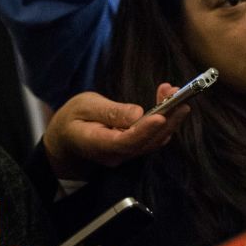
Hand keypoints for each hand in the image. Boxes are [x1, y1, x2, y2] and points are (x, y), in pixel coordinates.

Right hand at [43, 85, 188, 178]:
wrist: (68, 138)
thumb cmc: (74, 119)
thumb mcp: (84, 107)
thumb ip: (110, 112)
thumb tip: (137, 114)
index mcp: (96, 144)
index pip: (124, 142)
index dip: (145, 130)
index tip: (161, 116)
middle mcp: (115, 155)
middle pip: (146, 142)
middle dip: (167, 118)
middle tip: (178, 94)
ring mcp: (127, 154)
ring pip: (154, 139)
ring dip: (170, 116)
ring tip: (175, 91)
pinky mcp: (136, 148)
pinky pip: (154, 136)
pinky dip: (165, 118)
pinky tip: (169, 99)